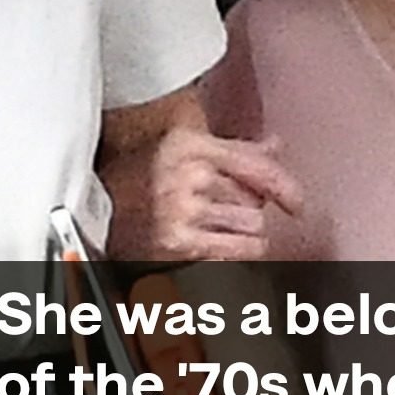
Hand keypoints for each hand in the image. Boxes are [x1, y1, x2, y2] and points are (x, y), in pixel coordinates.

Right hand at [103, 128, 302, 260]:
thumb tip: (277, 146)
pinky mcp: (177, 241)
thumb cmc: (144, 176)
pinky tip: (221, 245)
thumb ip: (235, 149)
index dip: (286, 187)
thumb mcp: (187, 147)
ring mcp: (183, 208)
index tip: (297, 205)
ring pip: (252, 225)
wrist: (97, 207)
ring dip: (242, 231)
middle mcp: (189, 173)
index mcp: (193, 144)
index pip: (257, 165)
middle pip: (256, 199)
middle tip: (220, 210)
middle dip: (247, 208)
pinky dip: (238, 250)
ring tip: (214, 227)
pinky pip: (239, 249)